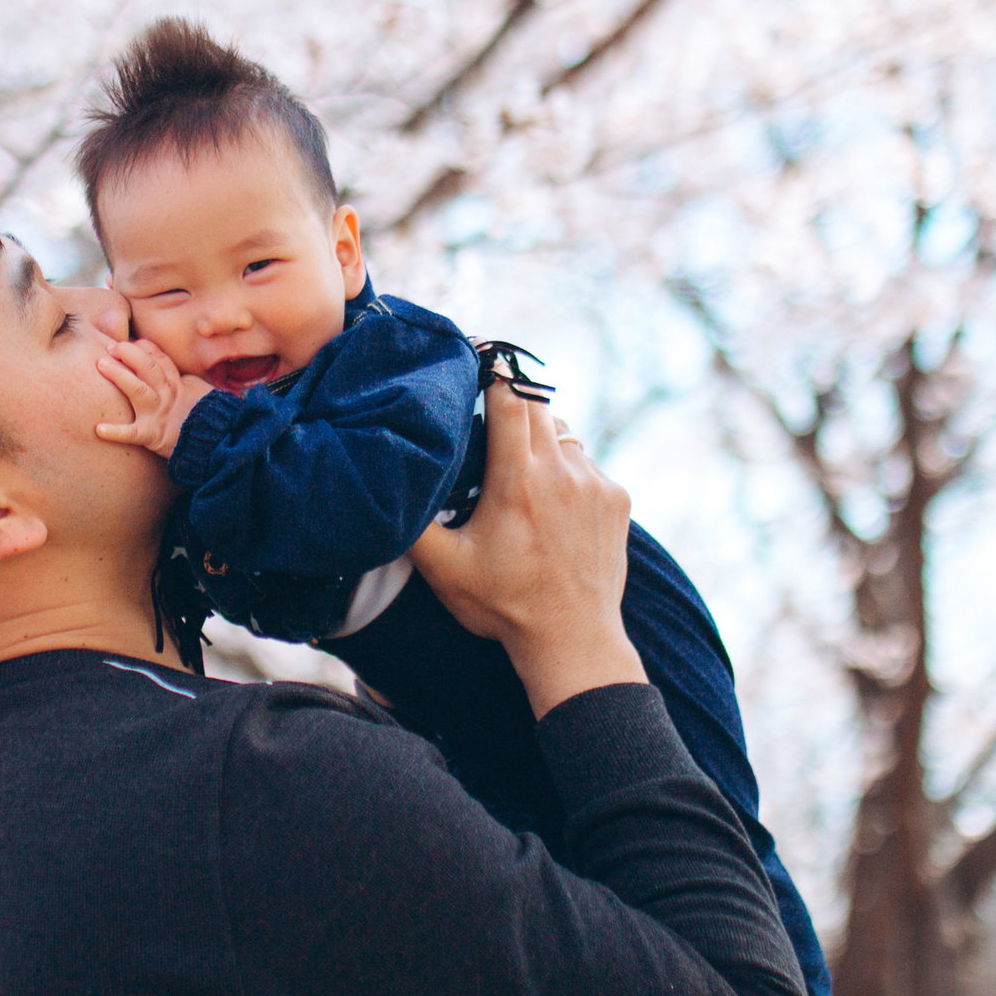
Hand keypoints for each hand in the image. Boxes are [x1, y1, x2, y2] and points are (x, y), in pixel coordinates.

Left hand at [96, 338, 213, 456]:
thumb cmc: (200, 416)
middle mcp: (166, 395)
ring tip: (101, 365)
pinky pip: (133, 434)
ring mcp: (158, 414)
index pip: (158, 358)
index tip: (125, 342)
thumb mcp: (194, 390)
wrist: (212, 441)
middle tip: (110, 347)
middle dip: (128, 354)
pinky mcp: (152, 435)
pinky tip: (99, 430)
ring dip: (120, 376)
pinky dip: (116, 432)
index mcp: (175, 383)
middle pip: (148, 368)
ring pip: (138, 390)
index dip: (141, 347)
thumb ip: (178, 376)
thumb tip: (161, 361)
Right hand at [409, 382, 641, 717]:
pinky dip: (566, 469)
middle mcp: (563, 472)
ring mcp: (596, 483)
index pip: (511, 397)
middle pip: (538, 404)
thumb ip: (410, 524)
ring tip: (517, 470)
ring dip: (541, 439)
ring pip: (563, 434)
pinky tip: (548, 502)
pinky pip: (585, 463)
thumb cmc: (504, 606)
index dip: (493, 369)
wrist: (573, 642)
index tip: (478, 354)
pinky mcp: (617, 498)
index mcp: (519, 480)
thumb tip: (378, 487)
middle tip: (488, 406)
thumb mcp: (444, 569)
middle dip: (513, 400)